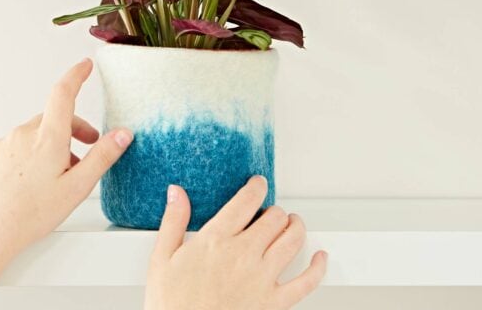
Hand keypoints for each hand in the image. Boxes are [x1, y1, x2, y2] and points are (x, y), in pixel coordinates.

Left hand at [0, 58, 132, 309]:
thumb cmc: (29, 216)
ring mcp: (0, 146)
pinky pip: (9, 151)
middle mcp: (22, 135)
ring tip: (51, 180)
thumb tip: (123, 133)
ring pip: (30, 137)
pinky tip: (23, 185)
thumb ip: (102, 156)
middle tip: (83, 154)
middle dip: (71, 131)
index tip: (85, 65)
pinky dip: (21, 160)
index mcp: (48, 138)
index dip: (76, 75)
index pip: (64, 93)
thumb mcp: (77, 187)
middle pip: (52, 120)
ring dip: (45, 148)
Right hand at [145, 176, 326, 309]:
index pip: (246, 200)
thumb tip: (176, 193)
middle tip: (270, 211)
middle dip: (274, 209)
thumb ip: (172, 221)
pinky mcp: (273, 303)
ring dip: (295, 226)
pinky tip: (319, 258)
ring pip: (292, 240)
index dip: (257, 186)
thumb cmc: (172, 305)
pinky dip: (318, 268)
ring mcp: (261, 278)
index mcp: (216, 239)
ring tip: (292, 223)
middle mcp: (243, 254)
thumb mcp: (161, 259)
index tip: (258, 184)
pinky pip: (305, 283)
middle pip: (274, 218)